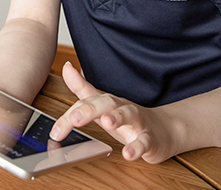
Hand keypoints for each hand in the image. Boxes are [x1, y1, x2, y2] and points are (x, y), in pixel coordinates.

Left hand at [49, 62, 180, 163]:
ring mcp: (138, 122)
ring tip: (106, 123)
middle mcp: (122, 108)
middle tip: (74, 118)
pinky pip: (145, 141)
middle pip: (106, 103)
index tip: (55, 131)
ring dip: (117, 118)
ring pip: (128, 115)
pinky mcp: (151, 138)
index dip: (68, 117)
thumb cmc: (128, 119)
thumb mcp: (103, 105)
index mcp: (108, 102)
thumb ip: (83, 89)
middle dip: (89, 110)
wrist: (165, 130)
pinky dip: (137, 147)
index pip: (86, 104)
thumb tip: (67, 68)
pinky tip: (129, 153)